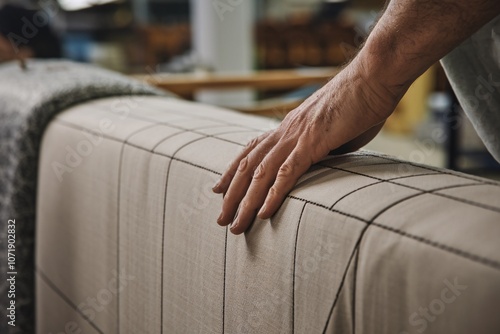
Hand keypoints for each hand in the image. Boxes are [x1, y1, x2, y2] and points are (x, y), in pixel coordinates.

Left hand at [213, 60, 398, 234]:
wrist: (375, 75)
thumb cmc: (362, 101)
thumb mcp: (336, 130)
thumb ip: (324, 147)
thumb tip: (324, 160)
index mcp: (289, 126)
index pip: (252, 151)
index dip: (233, 171)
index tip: (219, 189)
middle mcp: (286, 131)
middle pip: (248, 166)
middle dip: (232, 195)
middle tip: (220, 219)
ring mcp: (297, 136)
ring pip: (261, 174)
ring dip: (246, 202)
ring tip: (234, 225)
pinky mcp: (314, 142)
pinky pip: (288, 173)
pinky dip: (273, 195)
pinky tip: (262, 213)